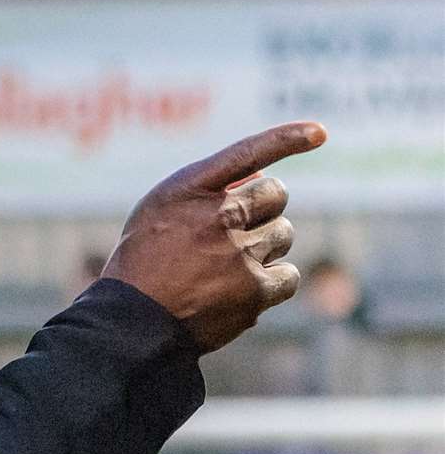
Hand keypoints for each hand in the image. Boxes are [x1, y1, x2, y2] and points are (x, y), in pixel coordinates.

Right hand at [101, 121, 326, 352]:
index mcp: (188, 189)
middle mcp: (218, 215)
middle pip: (276, 196)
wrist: (133, 320)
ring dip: (264, 245)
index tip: (320, 133)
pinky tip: (242, 289)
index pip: (247, 153)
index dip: (287, 138)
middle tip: (238, 229)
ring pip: (283, 234)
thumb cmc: (144, 261)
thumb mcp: (159, 211)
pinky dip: (272, 281)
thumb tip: (264, 177)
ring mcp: (239, 253)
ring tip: (227, 265)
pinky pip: (289, 275)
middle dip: (264, 208)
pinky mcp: (254, 291)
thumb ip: (206, 191)